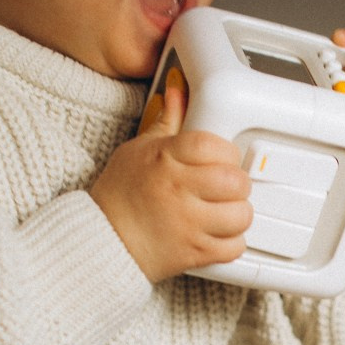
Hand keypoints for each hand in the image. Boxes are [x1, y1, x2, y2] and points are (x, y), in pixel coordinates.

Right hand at [89, 70, 252, 280]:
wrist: (102, 240)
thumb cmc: (119, 195)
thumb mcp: (137, 149)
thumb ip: (167, 122)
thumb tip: (178, 91)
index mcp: (166, 160)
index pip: (214, 145)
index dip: (226, 151)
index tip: (222, 158)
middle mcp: (178, 190)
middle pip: (235, 181)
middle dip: (236, 182)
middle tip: (225, 186)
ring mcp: (188, 224)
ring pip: (241, 215)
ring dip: (238, 213)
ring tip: (224, 210)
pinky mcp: (194, 253)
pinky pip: (234, 246)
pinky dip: (232, 242)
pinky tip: (218, 232)